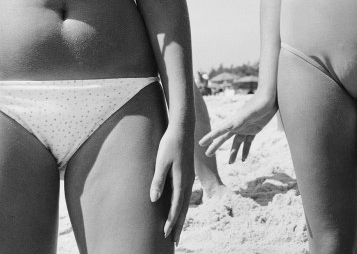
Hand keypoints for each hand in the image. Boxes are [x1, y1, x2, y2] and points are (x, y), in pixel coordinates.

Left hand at [149, 123, 192, 244]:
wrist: (183, 128)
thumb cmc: (170, 143)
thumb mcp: (161, 161)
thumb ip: (158, 180)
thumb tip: (154, 200)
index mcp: (181, 179)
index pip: (176, 206)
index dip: (170, 221)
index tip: (165, 235)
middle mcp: (187, 181)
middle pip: (183, 208)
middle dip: (178, 225)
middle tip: (175, 241)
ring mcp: (189, 177)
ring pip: (186, 202)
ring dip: (181, 217)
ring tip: (177, 230)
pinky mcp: (187, 174)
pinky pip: (185, 195)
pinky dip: (182, 206)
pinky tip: (179, 209)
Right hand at [199, 91, 277, 162]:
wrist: (271, 98)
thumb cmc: (258, 103)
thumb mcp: (249, 113)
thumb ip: (239, 120)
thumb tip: (229, 128)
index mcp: (234, 121)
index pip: (219, 131)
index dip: (210, 137)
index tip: (201, 143)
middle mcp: (237, 125)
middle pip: (224, 138)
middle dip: (216, 146)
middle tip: (207, 155)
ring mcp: (245, 128)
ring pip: (236, 143)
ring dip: (233, 152)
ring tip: (231, 163)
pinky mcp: (254, 130)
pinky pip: (248, 142)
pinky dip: (245, 150)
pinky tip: (243, 159)